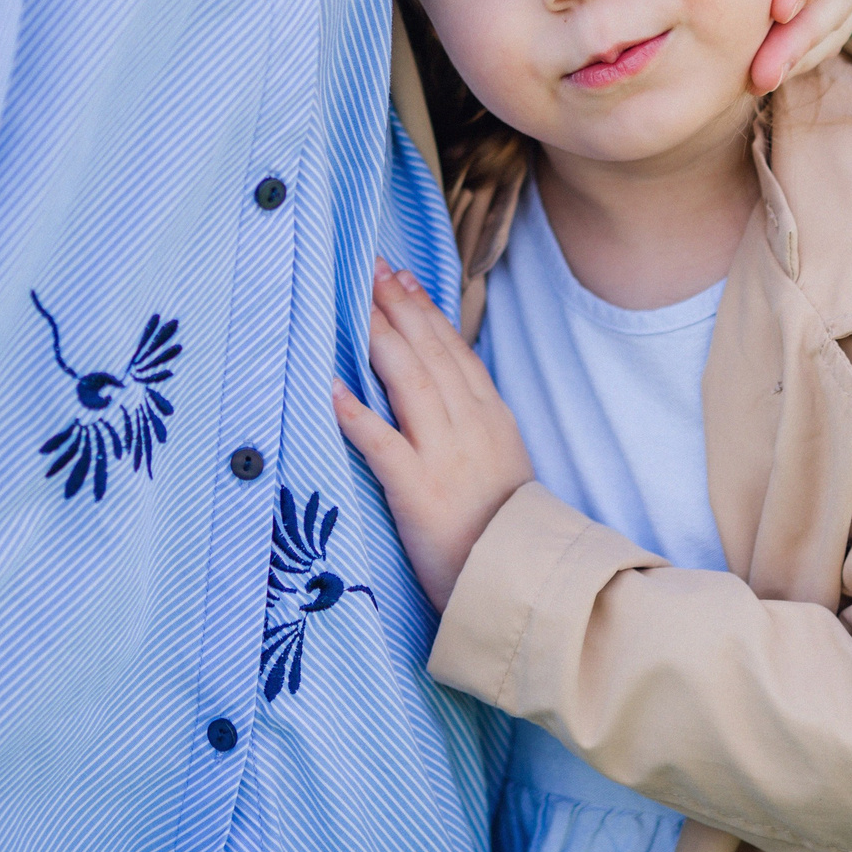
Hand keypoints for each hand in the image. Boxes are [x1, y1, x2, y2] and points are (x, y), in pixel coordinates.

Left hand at [332, 263, 533, 612]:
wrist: (520, 582)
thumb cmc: (504, 529)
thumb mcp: (502, 460)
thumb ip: (474, 422)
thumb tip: (444, 387)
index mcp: (491, 418)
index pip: (455, 350)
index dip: (425, 310)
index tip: (403, 277)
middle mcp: (470, 427)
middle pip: (429, 353)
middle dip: (398, 307)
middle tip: (371, 269)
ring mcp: (445, 456)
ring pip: (408, 382)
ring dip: (379, 338)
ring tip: (355, 304)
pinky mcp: (419, 490)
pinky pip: (381, 442)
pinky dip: (355, 412)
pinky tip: (331, 386)